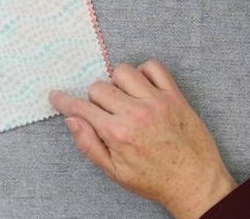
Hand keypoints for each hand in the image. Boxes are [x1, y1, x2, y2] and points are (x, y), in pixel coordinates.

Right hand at [49, 60, 235, 218]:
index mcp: (117, 133)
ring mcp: (157, 101)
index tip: (56, 95)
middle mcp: (136, 112)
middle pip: (99, 87)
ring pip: (123, 71)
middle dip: (95, 98)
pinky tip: (143, 88)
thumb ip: (89, 144)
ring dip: (118, 82)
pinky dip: (145, 71)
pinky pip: (154, 67)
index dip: (64, 100)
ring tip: (124, 98)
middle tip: (104, 111)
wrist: (194, 182)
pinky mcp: (175, 96)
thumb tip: (72, 120)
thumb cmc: (154, 180)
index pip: (82, 107)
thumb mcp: (114, 172)